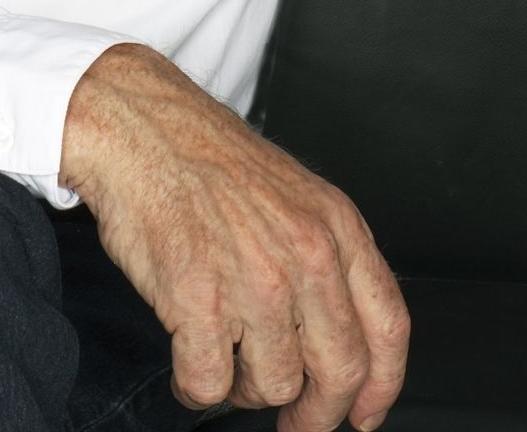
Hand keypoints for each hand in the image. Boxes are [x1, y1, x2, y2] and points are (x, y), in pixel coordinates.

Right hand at [60, 44, 408, 431]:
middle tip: (296, 423)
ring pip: (274, 386)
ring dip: (245, 390)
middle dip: (316, 413)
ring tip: (224, 360)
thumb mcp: (293, 192)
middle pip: (340, 371)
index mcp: (336, 225)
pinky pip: (209, 383)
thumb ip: (325, 254)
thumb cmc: (205, 156)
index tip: (364, 414)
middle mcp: (306, 254)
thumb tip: (336, 332)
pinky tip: (187, 361)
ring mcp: (255, 279)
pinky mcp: (199, 299)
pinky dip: (195, 386)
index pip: (387, 327)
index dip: (381, 386)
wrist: (139, 124)